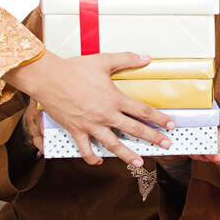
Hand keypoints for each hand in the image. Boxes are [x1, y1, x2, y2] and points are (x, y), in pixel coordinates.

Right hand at [4, 51, 173, 166]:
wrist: (48, 78)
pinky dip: (92, 157)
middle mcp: (105, 115)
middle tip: (166, 145)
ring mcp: (91, 125)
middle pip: (134, 129)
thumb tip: (146, 57)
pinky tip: (100, 161)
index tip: (171, 125)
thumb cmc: (74, 69)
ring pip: (113, 144)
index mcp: (115, 99)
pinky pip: (85, 149)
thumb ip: (127, 59)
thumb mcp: (103, 61)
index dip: (160, 119)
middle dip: (153, 138)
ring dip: (128, 155)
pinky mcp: (76, 130)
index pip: (143, 111)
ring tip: (140, 162)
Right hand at [190, 109, 219, 166]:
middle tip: (189, 151)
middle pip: (205, 157)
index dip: (188, 149)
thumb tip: (211, 110)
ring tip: (207, 151)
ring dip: (213, 156)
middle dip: (197, 155)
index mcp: (211, 146)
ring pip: (219, 158)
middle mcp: (219, 153)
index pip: (197, 149)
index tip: (179, 146)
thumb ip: (216, 117)